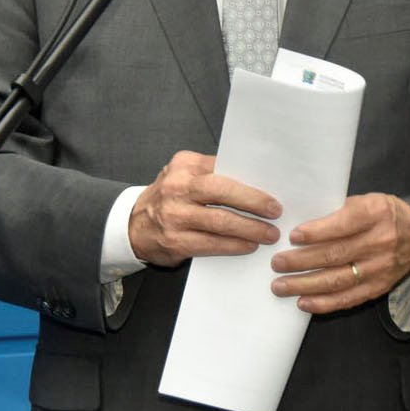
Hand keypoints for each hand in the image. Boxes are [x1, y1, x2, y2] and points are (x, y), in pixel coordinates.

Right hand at [129, 151, 281, 266]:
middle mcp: (178, 187)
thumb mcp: (183, 175)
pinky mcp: (176, 241)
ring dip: (250, 228)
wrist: (133, 225)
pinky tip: (248, 245)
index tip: (273, 187)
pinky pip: (212, 244)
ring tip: (269, 233)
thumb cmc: (169, 198)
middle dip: (254, 202)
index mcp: (185, 165)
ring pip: (221, 221)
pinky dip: (234, 246)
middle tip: (276, 211)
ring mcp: (175, 215)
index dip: (251, 179)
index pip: (224, 166)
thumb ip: (212, 173)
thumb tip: (255, 180)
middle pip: (223, 191)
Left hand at [268, 193, 409, 312]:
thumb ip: (340, 211)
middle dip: (301, 261)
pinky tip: (303, 302)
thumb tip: (304, 226)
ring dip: (305, 285)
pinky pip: (348, 298)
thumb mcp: (367, 200)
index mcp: (375, 214)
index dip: (316, 232)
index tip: (293, 236)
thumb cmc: (385, 214)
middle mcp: (379, 242)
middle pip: (335, 255)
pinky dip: (324, 303)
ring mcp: (379, 268)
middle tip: (277, 263)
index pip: (343, 224)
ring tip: (281, 286)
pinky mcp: (378, 287)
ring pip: (337, 280)